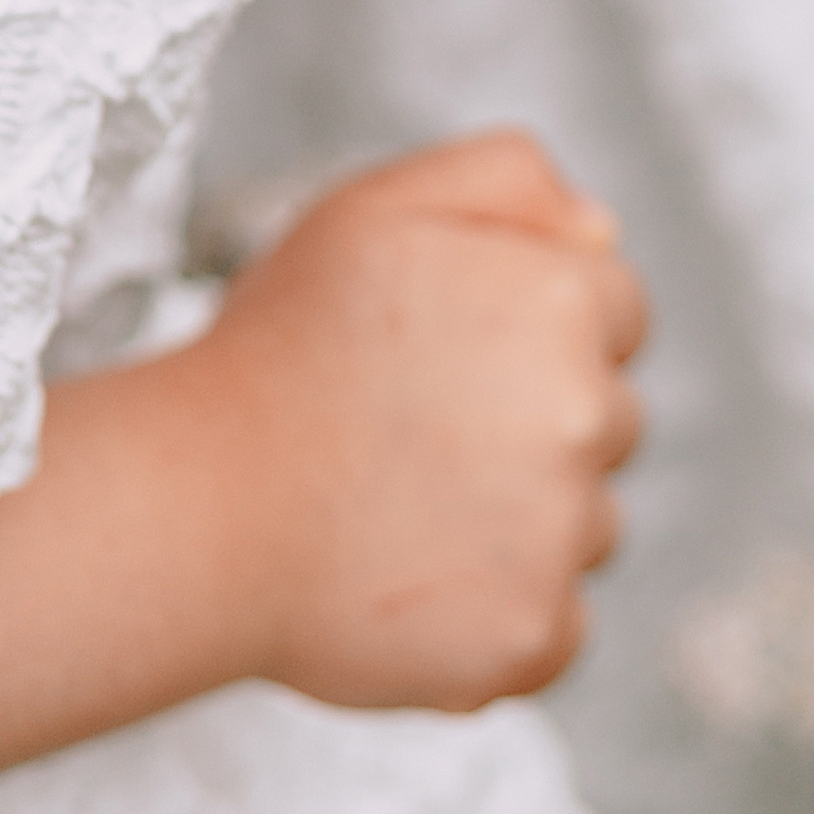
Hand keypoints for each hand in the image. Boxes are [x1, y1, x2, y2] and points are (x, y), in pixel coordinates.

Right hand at [198, 131, 646, 712]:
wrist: (197, 508)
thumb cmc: (278, 352)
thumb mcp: (380, 205)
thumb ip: (507, 179)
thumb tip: (603, 233)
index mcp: (562, 301)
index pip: (616, 310)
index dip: (533, 328)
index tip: (457, 354)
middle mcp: (585, 413)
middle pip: (609, 418)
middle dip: (537, 422)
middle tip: (417, 433)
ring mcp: (562, 533)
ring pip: (589, 522)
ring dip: (525, 521)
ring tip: (405, 508)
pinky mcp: (529, 635)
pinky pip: (558, 626)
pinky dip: (501, 616)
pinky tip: (417, 582)